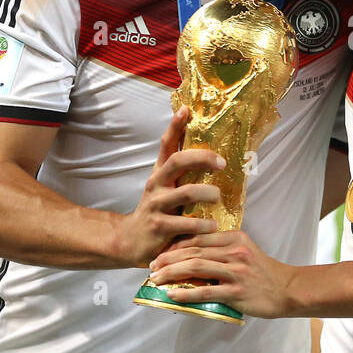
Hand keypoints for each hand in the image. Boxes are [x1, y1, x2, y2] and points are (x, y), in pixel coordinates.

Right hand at [113, 107, 225, 268]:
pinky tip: (213, 227)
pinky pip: (185, 224)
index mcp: (160, 173)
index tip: (186, 110)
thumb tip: (211, 153)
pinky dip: (202, 225)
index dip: (175, 126)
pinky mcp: (159, 227)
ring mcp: (156, 205)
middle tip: (222, 163)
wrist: (130, 241)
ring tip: (218, 197)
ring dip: (207, 193)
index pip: (166, 144)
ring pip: (185, 192)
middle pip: (178, 161)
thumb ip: (182, 173)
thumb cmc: (158, 211)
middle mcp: (157, 184)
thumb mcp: (166, 188)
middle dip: (203, 157)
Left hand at [147, 230, 295, 318]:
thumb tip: (193, 257)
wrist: (288, 290)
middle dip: (167, 258)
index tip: (160, 252)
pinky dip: (186, 293)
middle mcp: (235, 251)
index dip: (175, 244)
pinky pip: (206, 291)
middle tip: (151, 266)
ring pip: (196, 267)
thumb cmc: (265, 273)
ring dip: (171, 273)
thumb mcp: (246, 252)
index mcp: (235, 238)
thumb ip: (223, 250)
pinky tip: (173, 295)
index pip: (198, 237)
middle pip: (193, 250)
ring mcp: (236, 271)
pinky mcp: (237, 291)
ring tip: (156, 279)